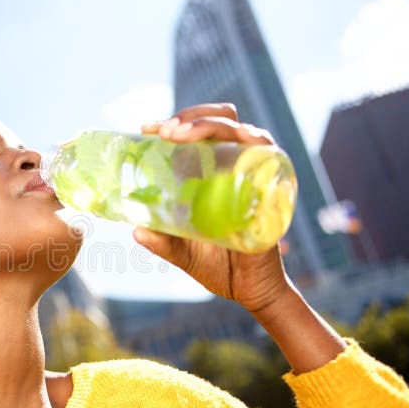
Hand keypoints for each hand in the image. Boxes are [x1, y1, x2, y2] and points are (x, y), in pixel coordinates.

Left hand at [134, 103, 288, 312]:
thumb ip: (161, 241)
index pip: (196, 134)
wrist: (249, 291)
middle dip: (191, 116)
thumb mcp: (181, 251)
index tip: (146, 129)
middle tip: (165, 132)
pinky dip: (252, 140)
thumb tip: (135, 230)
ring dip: (209, 124)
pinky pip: (268, 152)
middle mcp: (235, 167)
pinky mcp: (273, 187)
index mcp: (212, 173)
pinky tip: (234, 140)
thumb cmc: (218, 266)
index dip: (173, 123)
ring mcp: (255, 174)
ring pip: (240, 129)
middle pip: (220, 119)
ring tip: (179, 135)